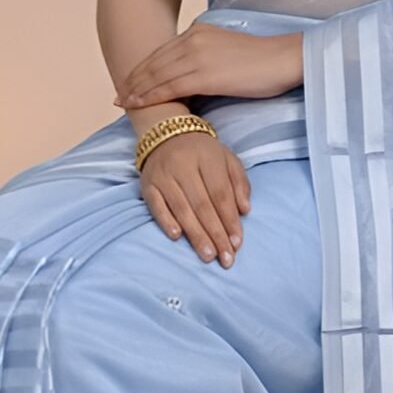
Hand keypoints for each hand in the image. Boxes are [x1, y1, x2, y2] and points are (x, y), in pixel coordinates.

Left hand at [113, 23, 300, 108]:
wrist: (283, 59)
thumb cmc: (261, 60)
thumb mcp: (225, 50)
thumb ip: (204, 56)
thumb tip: (190, 74)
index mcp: (198, 32)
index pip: (162, 52)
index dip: (142, 68)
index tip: (129, 81)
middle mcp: (193, 40)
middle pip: (154, 63)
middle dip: (134, 80)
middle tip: (118, 96)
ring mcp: (197, 56)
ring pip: (158, 76)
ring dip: (137, 90)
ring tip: (124, 103)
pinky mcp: (205, 74)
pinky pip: (170, 87)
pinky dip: (151, 96)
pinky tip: (140, 104)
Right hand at [139, 130, 250, 267]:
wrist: (167, 134)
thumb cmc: (203, 153)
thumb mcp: (227, 159)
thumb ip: (239, 183)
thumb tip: (245, 210)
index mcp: (208, 157)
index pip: (221, 193)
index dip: (230, 219)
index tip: (237, 243)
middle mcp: (184, 165)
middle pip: (202, 205)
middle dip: (215, 234)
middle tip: (225, 258)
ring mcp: (163, 176)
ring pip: (181, 209)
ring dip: (195, 235)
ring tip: (207, 256)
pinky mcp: (147, 185)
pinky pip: (156, 206)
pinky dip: (166, 221)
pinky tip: (177, 237)